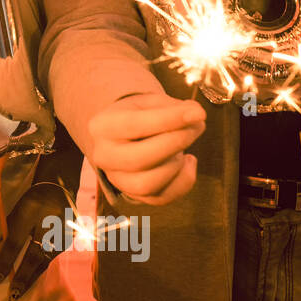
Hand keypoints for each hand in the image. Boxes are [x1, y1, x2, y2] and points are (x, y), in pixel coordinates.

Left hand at [0, 181, 74, 300]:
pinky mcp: (70, 239)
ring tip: (18, 295)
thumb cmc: (30, 204)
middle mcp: (50, 221)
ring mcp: (64, 231)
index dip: (7, 260)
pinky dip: (39, 271)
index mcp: (31, 210)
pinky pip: (51, 259)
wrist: (57, 190)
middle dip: (22, 277)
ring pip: (45, 261)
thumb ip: (3, 238)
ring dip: (31, 279)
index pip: (17, 240)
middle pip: (35, 255)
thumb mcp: (14, 215)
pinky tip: (30, 282)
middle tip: (11, 297)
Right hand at [86, 93, 203, 205]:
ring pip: (147, 184)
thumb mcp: (150, 103)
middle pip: (139, 159)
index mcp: (102, 126)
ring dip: (175, 166)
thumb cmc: (138, 116)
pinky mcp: (133, 195)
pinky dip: (183, 181)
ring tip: (184, 148)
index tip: (198, 113)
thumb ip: (173, 107)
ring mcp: (116, 179)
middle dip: (175, 143)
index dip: (169, 120)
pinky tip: (186, 162)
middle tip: (196, 127)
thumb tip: (195, 115)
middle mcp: (104, 155)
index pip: (134, 125)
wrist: (123, 136)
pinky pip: (161, 198)